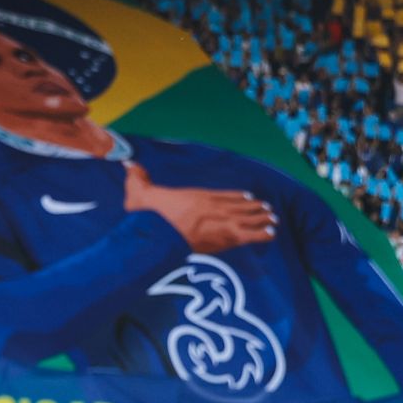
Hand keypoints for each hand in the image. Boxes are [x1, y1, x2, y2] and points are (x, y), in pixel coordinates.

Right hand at [123, 161, 276, 253]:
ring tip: (273, 219)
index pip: (222, 196)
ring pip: (246, 219)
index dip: (237, 197)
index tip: (248, 197)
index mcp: (196, 197)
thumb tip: (128, 164)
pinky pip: (246, 235)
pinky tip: (270, 234)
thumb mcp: (138, 192)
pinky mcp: (221, 238)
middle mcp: (211, 208)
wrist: (153, 233)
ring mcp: (219, 223)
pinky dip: (259, 233)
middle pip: (239, 206)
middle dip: (254, 208)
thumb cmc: (146, 216)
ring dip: (261, 219)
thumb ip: (137, 178)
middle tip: (268, 209)